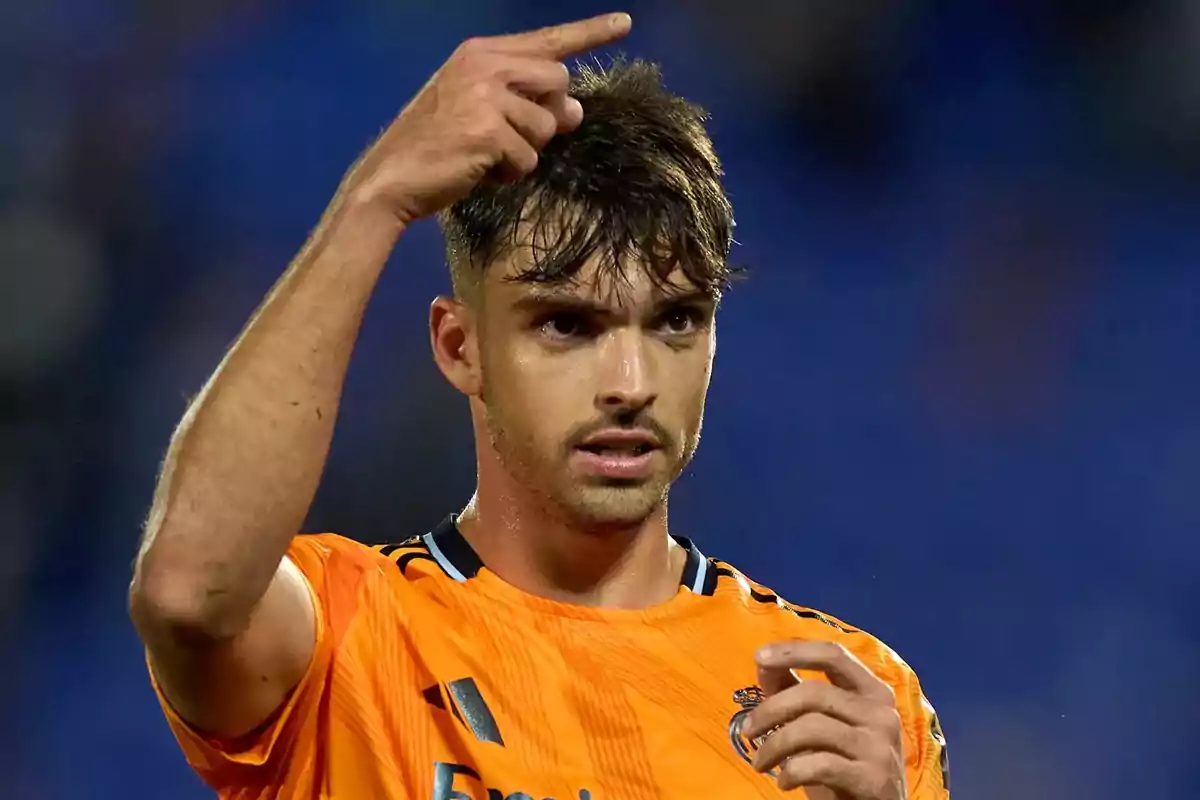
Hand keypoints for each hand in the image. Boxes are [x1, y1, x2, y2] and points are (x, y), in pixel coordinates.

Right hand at [345, 12, 631, 224]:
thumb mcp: (482, 114)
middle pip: (558, 83)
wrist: (390, 178)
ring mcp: (487, 96)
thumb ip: (528, 104)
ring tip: (484, 156)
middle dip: (544, 117)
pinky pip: (528, 160)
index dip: (589, 33)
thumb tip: (577, 111)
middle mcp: (486, 65)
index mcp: (481, 53)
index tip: (624, 24)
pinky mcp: (489, 131)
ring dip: (523, 152)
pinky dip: (510, 175)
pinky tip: (479, 171)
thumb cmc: (435, 147)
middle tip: (508, 137)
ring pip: (545, 127)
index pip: (548, 41)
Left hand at [742, 641, 906, 798]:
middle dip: (771, 709)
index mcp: (873, 691)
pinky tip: (784, 782)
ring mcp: (880, 746)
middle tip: (747, 731)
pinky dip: (792, 772)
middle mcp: (882, 713)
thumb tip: (763, 663)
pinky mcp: (874, 778)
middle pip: (813, 693)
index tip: (759, 657)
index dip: (794, 652)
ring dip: (774, 745)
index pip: (833, 655)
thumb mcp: (822, 726)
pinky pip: (820, 764)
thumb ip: (796, 691)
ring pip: (812, 727)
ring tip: (760, 763)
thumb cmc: (846, 766)